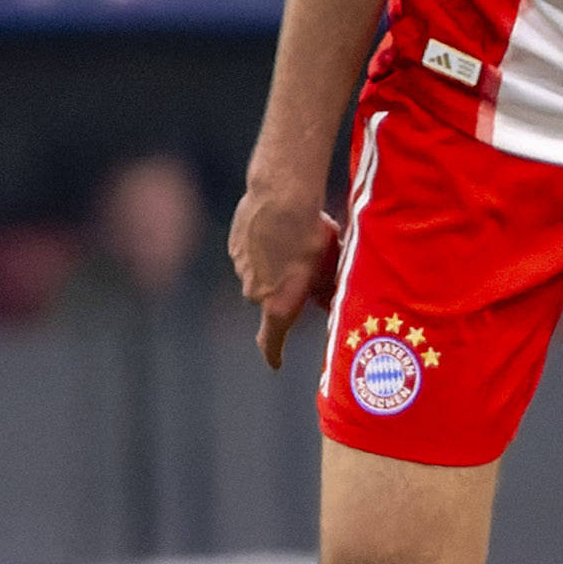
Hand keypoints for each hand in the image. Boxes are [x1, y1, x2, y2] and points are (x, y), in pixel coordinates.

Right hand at [233, 164, 339, 368]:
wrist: (281, 199)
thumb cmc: (312, 235)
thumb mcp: (329, 265)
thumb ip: (325, 289)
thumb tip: (327, 301)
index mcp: (278, 305)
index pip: (270, 340)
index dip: (273, 353)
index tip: (275, 364)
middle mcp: (255, 293)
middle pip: (272, 299)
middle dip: (286, 290)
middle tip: (308, 268)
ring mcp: (241, 270)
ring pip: (260, 275)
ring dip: (275, 266)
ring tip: (296, 241)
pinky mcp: (233, 248)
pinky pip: (250, 255)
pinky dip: (263, 248)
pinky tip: (279, 229)